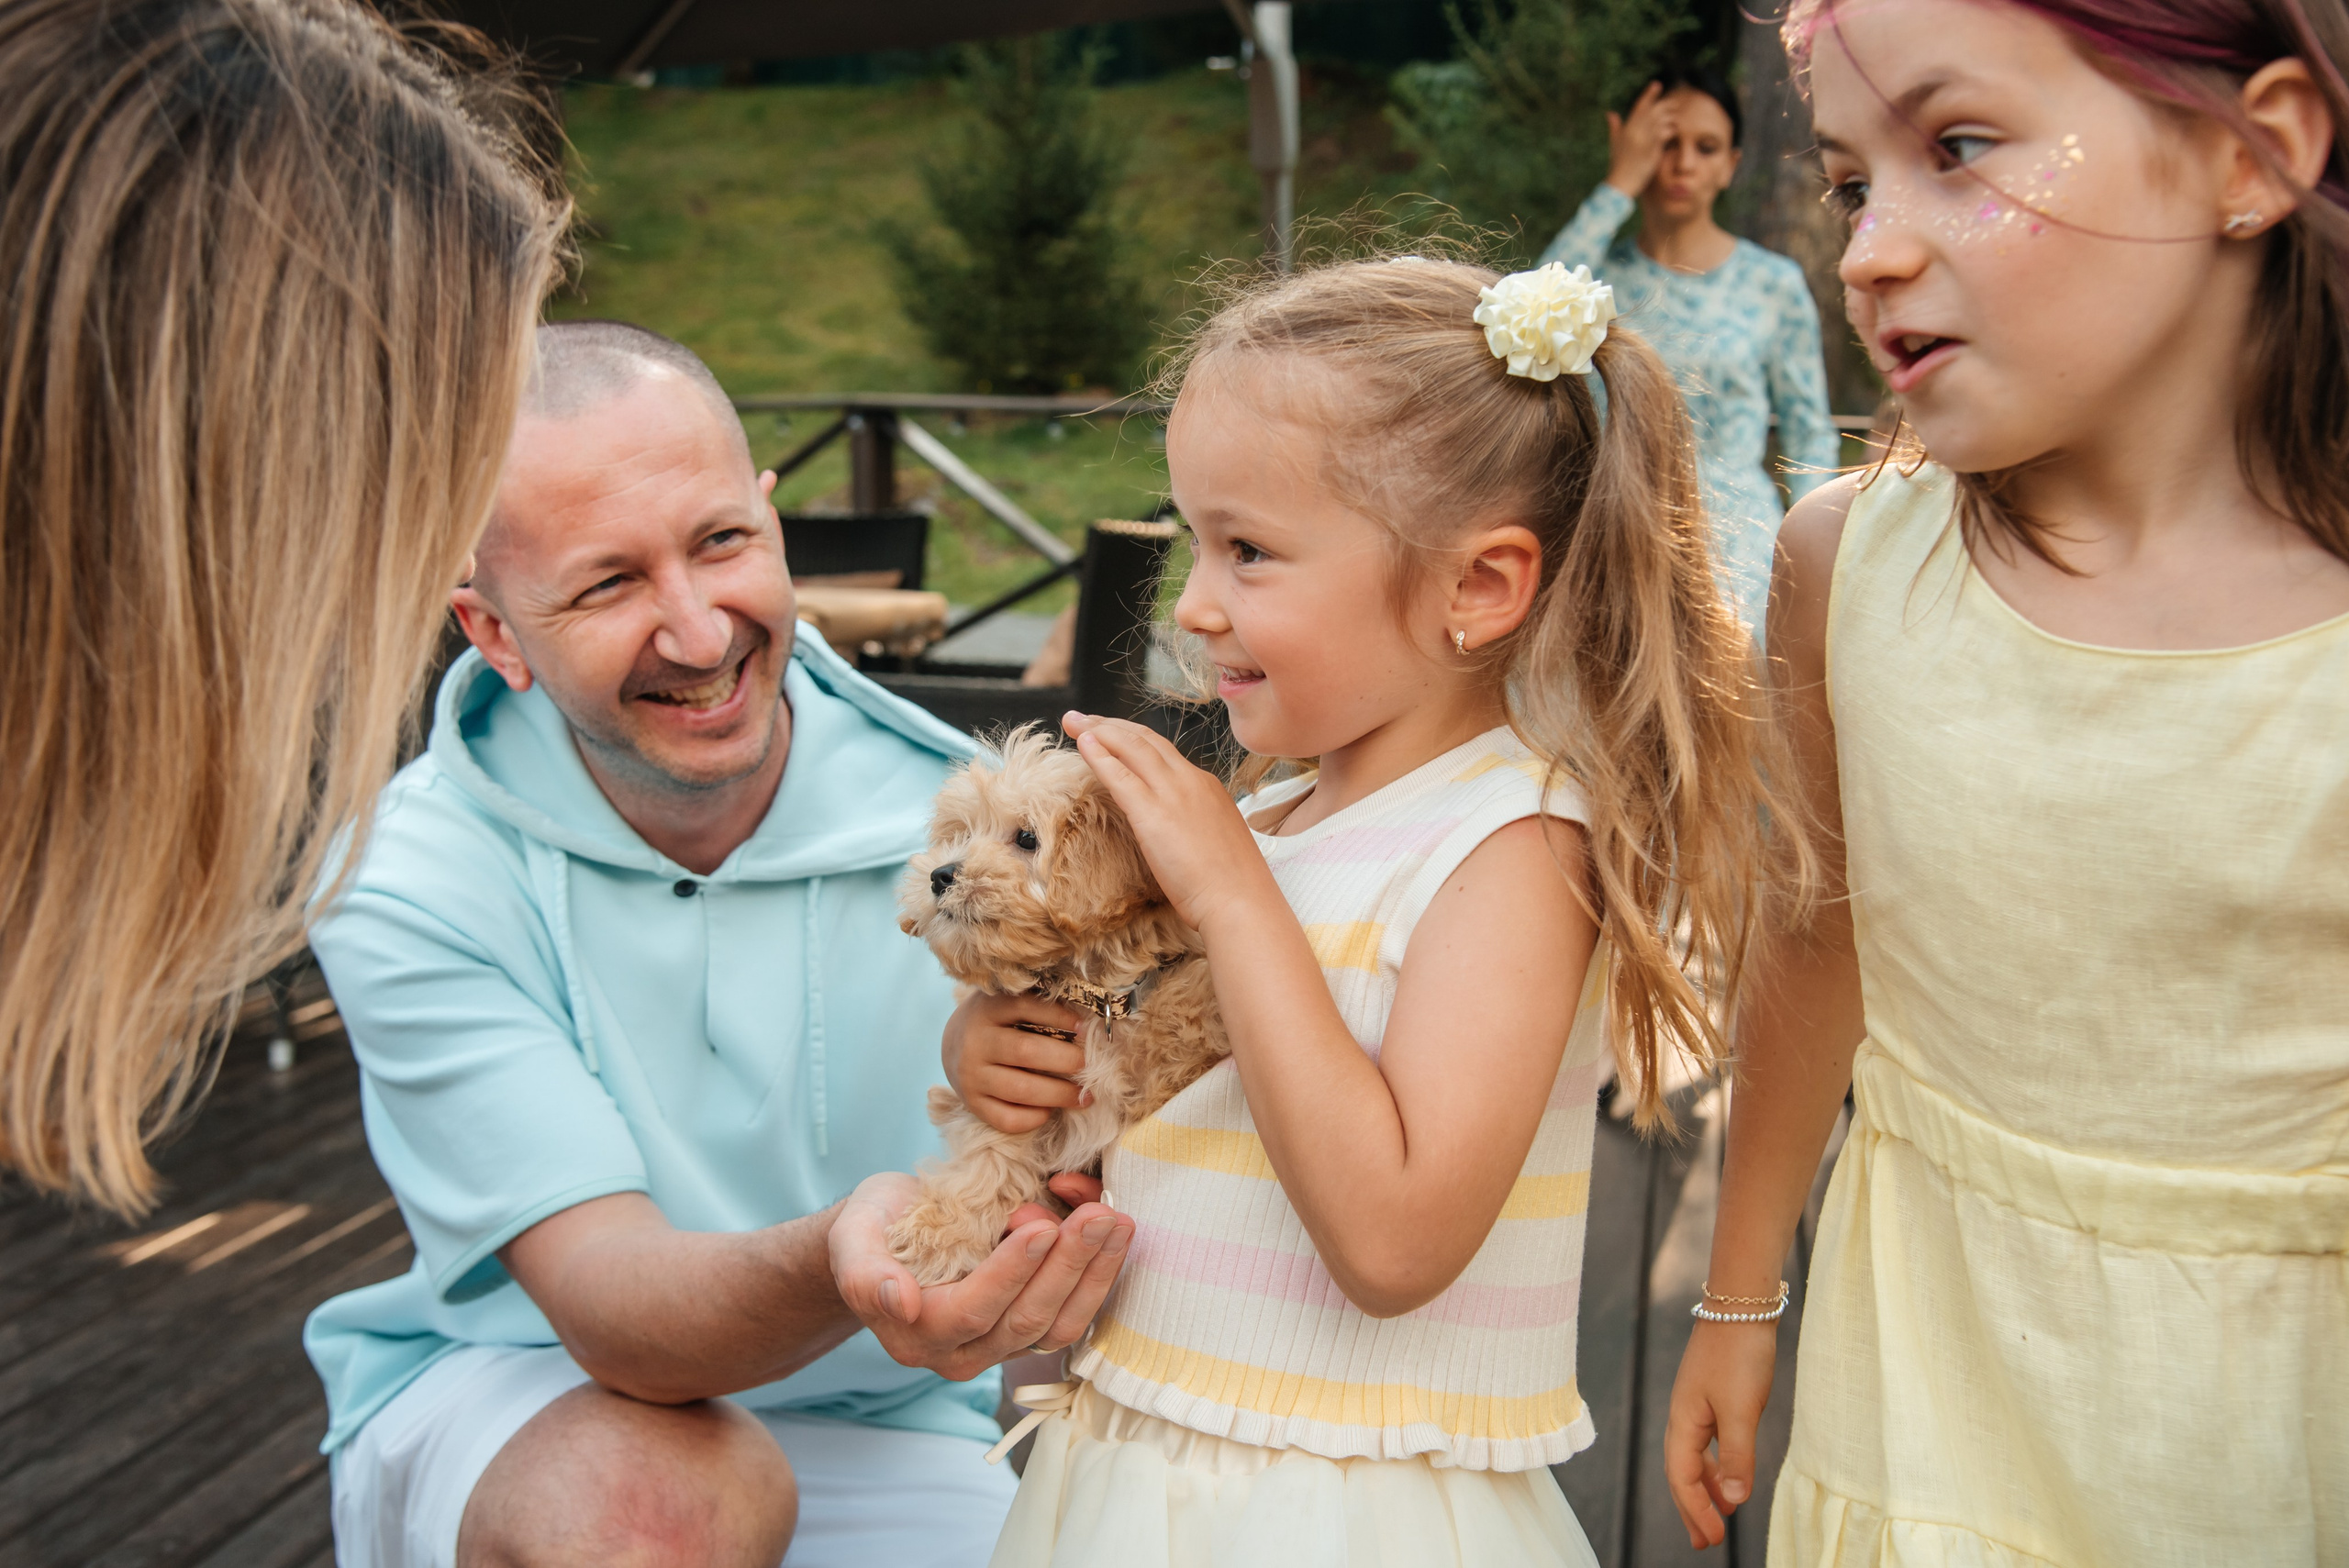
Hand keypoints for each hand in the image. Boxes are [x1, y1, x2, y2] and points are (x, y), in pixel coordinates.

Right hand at [830, 1172, 1130, 1381]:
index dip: (1010, 1272)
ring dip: (1094, 1274)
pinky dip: (1097, 1277)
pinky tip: (1116, 1237)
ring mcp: (1000, 1346)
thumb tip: (894, 1303)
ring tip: (1118, 1223)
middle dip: (1067, 1266)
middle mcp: (961, 1354)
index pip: (973, 1310)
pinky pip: (1071, 1316)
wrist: (890, 1238)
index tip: (1042, 1226)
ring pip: (1057, 1325)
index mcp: (916, 1334)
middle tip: (1098, 1216)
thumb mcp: (852, 1235)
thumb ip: (862, 1271)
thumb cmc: (872, 1229)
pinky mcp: (1028, 1330)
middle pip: (1024, 1320)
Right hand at [943, 991, 1090, 1134]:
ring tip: (1083, 1096)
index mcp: (987, 1009)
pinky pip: (1007, 1119)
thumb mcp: (1008, 1005)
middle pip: (1025, 1051)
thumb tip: (1086, 1026)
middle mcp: (975, 1042)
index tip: (1085, 1027)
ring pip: (1020, 1089)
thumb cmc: (997, 1023)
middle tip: (1087, 1065)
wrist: (952, 1046)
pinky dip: (1034, 1118)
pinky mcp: (972, 1104)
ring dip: (1059, 1094)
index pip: (1025, 1007)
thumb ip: (1039, 1007)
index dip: (1058, 1016)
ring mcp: (970, 1076)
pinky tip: (1049, 1110)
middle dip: (1065, 1060)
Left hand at [1061, 712, 1278, 934]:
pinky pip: (1119, 775)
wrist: (1241, 902)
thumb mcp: (1217, 841)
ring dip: (1098, 730)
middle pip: (1144, 739)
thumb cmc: (1233, 886)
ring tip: (1074, 722)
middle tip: (1083, 718)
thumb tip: (1180, 830)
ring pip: (1131, 747)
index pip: (1164, 752)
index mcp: (1207, 787)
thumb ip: (1196, 825)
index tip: (1112, 733)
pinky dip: (1099, 755)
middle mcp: (1191, 781)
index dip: (1133, 738)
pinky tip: (1082, 745)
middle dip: (1110, 724)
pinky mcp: (1153, 813)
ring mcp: (1172, 794)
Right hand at [1605, 80, 1673, 198]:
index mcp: (1626, 128)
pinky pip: (1666, 133)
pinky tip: (1675, 131)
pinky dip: (1672, 130)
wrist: (1620, 184)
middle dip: (1666, 105)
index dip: (1649, 94)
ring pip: (1662, 120)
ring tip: (1676, 120)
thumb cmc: (1618, 165)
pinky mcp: (1652, 148)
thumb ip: (1615, 127)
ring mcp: (1644, 139)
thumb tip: (1610, 113)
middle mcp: (1635, 131)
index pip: (1640, 106)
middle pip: (1654, 110)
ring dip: (1671, 118)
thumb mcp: (1615, 144)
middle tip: (1675, 103)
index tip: (1657, 84)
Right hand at [1663, 1319, 1777, 1548]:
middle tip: (1705, 1542)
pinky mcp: (1715, 1396)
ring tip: (1721, 1515)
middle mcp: (1685, 1416)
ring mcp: (1699, 1405)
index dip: (1696, 1510)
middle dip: (1693, 1508)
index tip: (1713, 1538)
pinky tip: (1730, 1473)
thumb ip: (1737, 1455)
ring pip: (1696, 1458)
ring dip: (1706, 1489)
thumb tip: (1733, 1498)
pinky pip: (1709, 1443)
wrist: (1742, 1305)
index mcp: (1683, 1420)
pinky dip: (1717, 1465)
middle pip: (1682, 1472)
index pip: (1682, 1476)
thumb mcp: (1742, 1409)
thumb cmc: (1739, 1354)